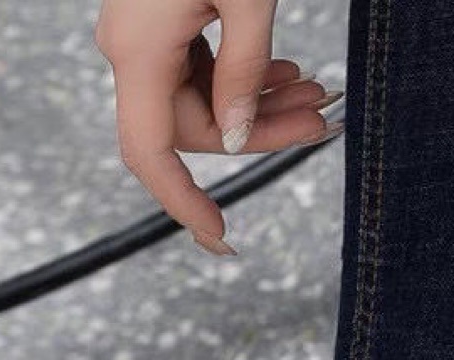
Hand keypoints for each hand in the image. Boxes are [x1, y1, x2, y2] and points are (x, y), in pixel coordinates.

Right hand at [94, 0, 343, 254]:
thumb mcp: (246, 0)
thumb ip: (244, 76)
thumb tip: (242, 140)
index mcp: (138, 51)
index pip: (150, 155)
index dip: (184, 206)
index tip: (224, 241)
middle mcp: (129, 48)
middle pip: (195, 127)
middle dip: (264, 132)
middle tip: (324, 118)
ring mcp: (142, 35)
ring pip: (206, 100)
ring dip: (264, 104)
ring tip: (319, 92)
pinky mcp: (161, 21)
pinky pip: (202, 69)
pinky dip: (247, 76)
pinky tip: (288, 71)